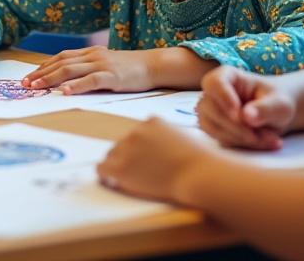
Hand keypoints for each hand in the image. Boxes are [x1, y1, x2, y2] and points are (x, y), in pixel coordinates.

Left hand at [23, 45, 153, 93]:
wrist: (153, 65)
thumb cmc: (129, 69)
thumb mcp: (105, 65)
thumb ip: (88, 69)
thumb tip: (67, 81)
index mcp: (90, 53)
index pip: (60, 57)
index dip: (43, 66)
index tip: (28, 77)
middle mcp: (93, 56)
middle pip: (61, 62)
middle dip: (41, 74)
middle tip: (25, 84)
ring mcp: (102, 65)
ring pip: (71, 70)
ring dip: (51, 78)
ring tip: (37, 87)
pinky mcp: (112, 77)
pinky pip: (91, 80)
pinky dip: (77, 86)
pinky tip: (66, 92)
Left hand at [97, 117, 213, 202]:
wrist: (199, 175)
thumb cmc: (202, 161)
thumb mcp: (185, 138)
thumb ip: (168, 138)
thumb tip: (160, 150)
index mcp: (152, 122)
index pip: (138, 135)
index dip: (142, 150)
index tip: (150, 161)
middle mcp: (136, 131)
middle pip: (123, 144)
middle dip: (130, 158)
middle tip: (142, 173)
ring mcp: (127, 148)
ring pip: (112, 156)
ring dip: (120, 166)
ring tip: (135, 179)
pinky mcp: (120, 167)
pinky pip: (102, 168)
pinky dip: (106, 176)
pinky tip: (113, 182)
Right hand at [195, 66, 294, 150]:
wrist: (278, 116)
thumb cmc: (278, 102)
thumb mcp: (280, 104)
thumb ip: (265, 108)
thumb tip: (247, 116)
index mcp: (228, 76)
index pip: (214, 82)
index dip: (223, 97)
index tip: (239, 115)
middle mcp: (214, 93)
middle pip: (210, 108)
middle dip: (237, 126)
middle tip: (267, 135)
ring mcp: (211, 111)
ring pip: (212, 127)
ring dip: (241, 138)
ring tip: (271, 139)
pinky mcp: (214, 129)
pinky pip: (220, 139)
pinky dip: (243, 144)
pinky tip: (264, 142)